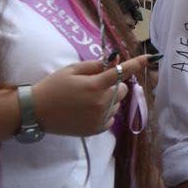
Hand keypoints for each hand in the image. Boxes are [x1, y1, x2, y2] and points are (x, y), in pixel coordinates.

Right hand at [32, 56, 146, 136]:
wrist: (36, 111)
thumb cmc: (53, 86)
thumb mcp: (71, 70)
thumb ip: (95, 65)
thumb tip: (116, 61)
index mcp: (94, 86)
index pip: (121, 72)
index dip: (137, 64)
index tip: (151, 58)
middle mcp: (100, 103)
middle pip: (121, 89)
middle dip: (113, 84)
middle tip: (95, 85)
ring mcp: (99, 118)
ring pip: (117, 104)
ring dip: (108, 99)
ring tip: (86, 99)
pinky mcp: (97, 129)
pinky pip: (111, 117)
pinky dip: (104, 112)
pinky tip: (87, 110)